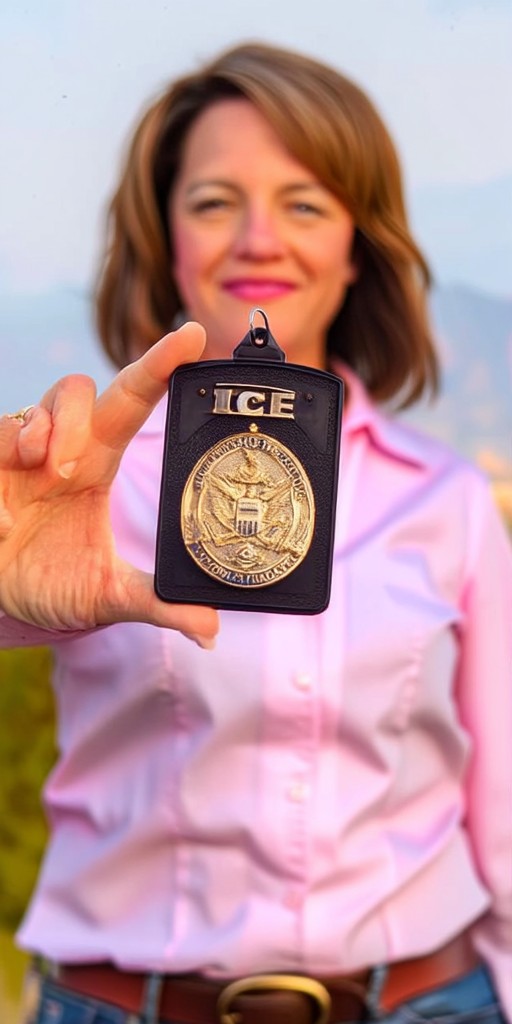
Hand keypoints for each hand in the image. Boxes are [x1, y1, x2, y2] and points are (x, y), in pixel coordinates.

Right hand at [0, 322, 218, 647]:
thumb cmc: (48, 584)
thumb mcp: (104, 596)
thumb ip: (156, 605)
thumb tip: (211, 629)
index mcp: (96, 465)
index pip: (134, 402)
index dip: (161, 365)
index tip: (195, 335)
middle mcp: (60, 448)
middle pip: (82, 390)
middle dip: (80, 416)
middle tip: (70, 468)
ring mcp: (18, 451)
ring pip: (38, 405)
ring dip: (44, 434)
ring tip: (44, 474)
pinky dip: (3, 466)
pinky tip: (4, 520)